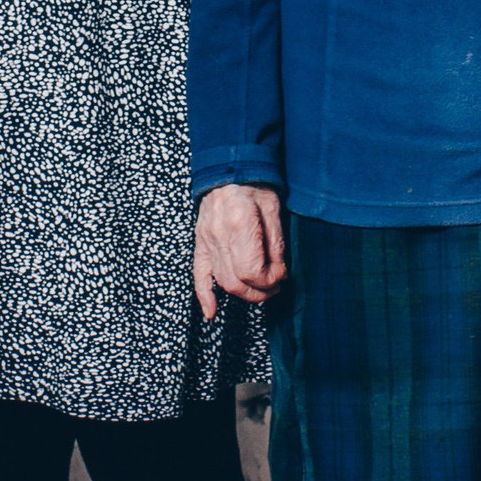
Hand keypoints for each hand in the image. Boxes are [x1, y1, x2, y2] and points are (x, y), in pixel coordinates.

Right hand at [193, 183, 285, 319]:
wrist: (229, 168)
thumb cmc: (255, 186)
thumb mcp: (273, 209)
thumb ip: (275, 244)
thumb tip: (278, 274)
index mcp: (239, 224)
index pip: (252, 271)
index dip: (270, 280)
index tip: (281, 275)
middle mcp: (218, 235)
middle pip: (236, 281)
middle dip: (259, 292)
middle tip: (274, 288)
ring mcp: (206, 240)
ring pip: (221, 282)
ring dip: (242, 294)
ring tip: (259, 290)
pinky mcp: (200, 243)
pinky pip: (198, 274)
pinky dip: (204, 296)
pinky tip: (212, 312)